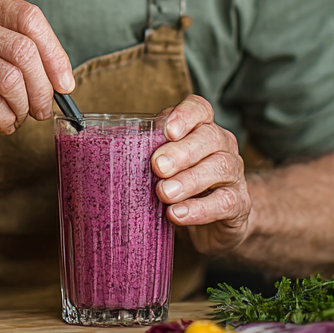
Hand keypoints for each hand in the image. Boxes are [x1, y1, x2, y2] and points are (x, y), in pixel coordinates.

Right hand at [0, 0, 74, 132]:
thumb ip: (18, 48)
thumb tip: (63, 80)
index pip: (28, 16)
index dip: (55, 52)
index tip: (65, 83)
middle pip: (23, 50)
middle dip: (42, 88)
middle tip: (43, 108)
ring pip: (10, 79)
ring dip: (23, 107)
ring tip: (19, 116)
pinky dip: (6, 119)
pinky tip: (2, 123)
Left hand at [151, 95, 251, 255]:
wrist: (214, 223)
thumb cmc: (180, 185)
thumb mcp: (161, 166)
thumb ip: (142, 153)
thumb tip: (94, 149)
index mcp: (201, 129)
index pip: (199, 109)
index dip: (185, 115)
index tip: (167, 131)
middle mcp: (222, 146)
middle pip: (209, 137)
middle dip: (182, 151)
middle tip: (157, 166)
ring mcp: (233, 174)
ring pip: (220, 167)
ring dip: (189, 180)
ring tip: (164, 193)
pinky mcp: (238, 204)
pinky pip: (224, 202)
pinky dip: (199, 209)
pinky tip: (177, 214)